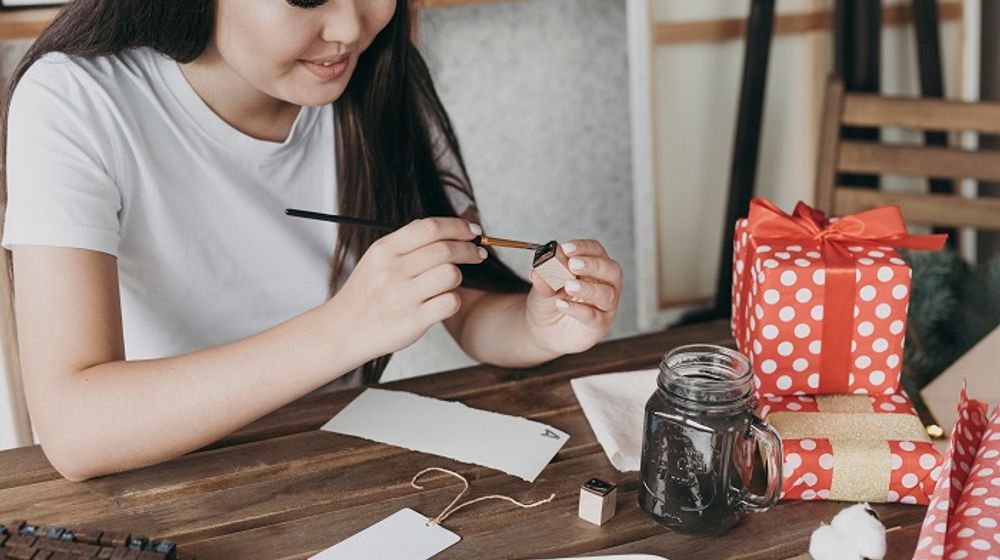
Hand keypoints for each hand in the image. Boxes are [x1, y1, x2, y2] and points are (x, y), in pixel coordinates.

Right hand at [331, 217, 485, 356]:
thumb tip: (444, 227)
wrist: (345, 329)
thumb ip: (407, 242)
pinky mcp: (413, 321)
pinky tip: (442, 301)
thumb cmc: (367, 293)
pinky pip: (450, 302)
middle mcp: (393, 270)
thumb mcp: (376, 259)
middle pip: (445, 249)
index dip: (457, 226)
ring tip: (449, 282)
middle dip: (468, 249)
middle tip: (477, 253)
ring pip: (451, 275)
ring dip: (457, 277)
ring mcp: (403, 297)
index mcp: (384, 250)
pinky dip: (452, 300)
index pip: (430, 227)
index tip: (473, 231)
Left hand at [525, 240, 621, 354]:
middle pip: (611, 270)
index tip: (567, 248)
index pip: (596, 251)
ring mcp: (604, 305)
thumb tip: (539, 270)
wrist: (543, 329)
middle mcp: (605, 284)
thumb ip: (544, 278)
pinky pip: (594, 316)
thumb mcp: (542, 287)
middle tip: (573, 264)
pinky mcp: (599, 325)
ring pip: (606, 294)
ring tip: (568, 286)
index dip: (583, 248)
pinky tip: (562, 304)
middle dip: (593, 265)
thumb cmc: (548, 301)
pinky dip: (578, 309)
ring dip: (587, 288)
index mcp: (593, 267)